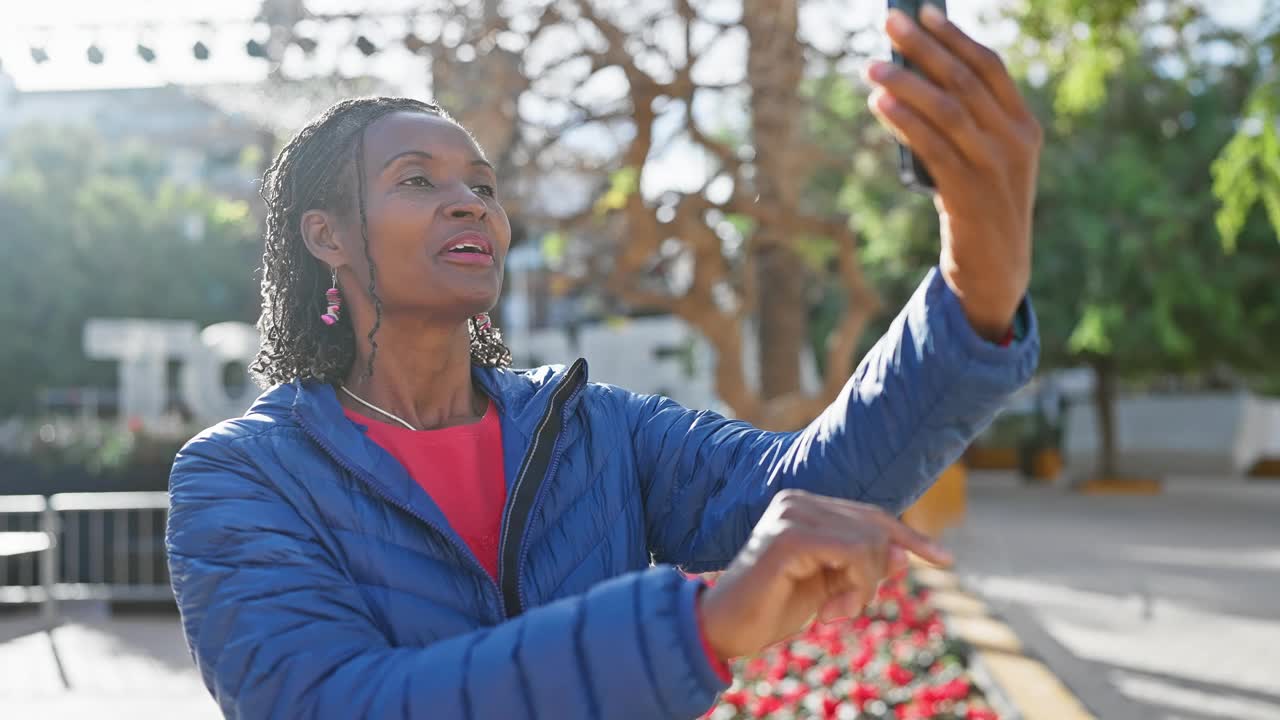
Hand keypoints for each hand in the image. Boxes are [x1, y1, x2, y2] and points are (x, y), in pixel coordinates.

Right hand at [697, 489, 952, 660]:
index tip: (944, 560)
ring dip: (864, 588)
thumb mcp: (831, 587)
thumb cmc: (773, 608)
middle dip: (875, 576)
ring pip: (869, 542)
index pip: (871, 515)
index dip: (910, 537)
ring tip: (833, 612)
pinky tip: (830, 612)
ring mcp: (791, 513)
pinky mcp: (789, 536)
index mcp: (806, 506)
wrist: (725, 630)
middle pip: (875, 528)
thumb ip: (864, 566)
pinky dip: (855, 588)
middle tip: (846, 610)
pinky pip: (852, 554)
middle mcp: (797, 500)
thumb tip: (906, 554)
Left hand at [865, 5, 1041, 340]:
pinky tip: (880, 104)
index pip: (990, 68)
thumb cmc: (982, 209)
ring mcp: (992, 168)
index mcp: (1025, 128)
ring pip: (945, 110)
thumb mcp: (988, 162)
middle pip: (963, 81)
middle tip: (889, 23)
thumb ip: (966, 125)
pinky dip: (903, 121)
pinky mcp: (966, 193)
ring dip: (905, 82)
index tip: (924, 11)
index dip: (954, 36)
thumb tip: (911, 80)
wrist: (997, 272)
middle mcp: (1013, 143)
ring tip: (872, 67)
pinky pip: (930, 147)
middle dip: (923, 48)